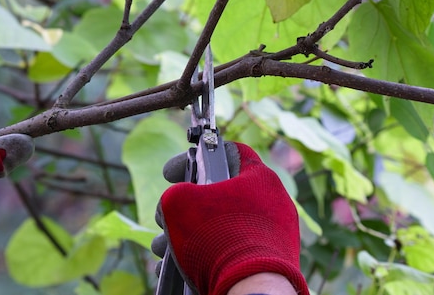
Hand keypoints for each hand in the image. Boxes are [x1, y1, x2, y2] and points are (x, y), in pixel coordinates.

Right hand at [152, 142, 308, 294]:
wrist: (251, 290)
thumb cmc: (218, 238)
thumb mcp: (179, 203)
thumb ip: (174, 195)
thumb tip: (173, 207)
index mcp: (259, 178)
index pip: (227, 152)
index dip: (195, 156)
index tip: (171, 173)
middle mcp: (271, 205)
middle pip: (218, 195)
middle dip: (183, 207)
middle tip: (165, 217)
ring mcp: (271, 237)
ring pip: (219, 227)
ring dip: (185, 236)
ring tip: (162, 251)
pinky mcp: (266, 264)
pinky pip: (228, 253)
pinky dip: (202, 257)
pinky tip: (175, 269)